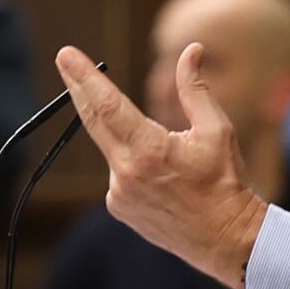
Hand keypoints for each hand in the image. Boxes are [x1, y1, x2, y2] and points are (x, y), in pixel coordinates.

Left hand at [60, 42, 266, 288]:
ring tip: (170, 162)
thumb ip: (195, 89)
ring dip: (127, 139)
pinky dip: (133, 165)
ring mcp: (119, 192)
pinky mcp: (117, 206)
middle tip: (64, 60)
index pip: (108, 104)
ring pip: (112, 148)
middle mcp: (127, 172)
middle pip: (93, 120)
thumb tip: (191, 50)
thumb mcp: (217, 129)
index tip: (66, 55)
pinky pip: (118, 174)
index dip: (85, 77)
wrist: (224, 238)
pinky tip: (163, 181)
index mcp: (150, 149)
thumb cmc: (225, 182)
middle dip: (77, 87)